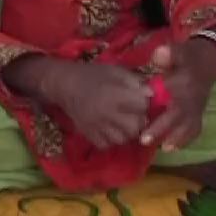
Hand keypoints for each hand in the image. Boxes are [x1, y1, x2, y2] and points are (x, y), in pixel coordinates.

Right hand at [27, 59, 149, 149]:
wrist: (63, 84)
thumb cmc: (92, 74)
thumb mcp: (115, 71)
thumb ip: (135, 82)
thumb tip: (152, 94)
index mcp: (115, 94)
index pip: (142, 105)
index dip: (145, 103)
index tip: (141, 100)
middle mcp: (107, 113)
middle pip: (136, 126)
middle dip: (139, 121)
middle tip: (134, 114)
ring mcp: (97, 126)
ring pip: (123, 139)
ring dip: (127, 132)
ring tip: (123, 123)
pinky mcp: (88, 134)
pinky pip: (106, 144)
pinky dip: (111, 139)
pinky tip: (110, 129)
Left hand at [140, 40, 215, 150]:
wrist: (209, 60)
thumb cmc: (188, 57)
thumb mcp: (179, 50)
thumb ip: (169, 53)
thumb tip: (158, 55)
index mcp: (185, 84)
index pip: (172, 99)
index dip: (159, 108)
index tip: (144, 118)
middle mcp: (192, 100)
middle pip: (177, 117)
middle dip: (161, 129)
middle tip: (144, 140)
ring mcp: (197, 109)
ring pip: (187, 127)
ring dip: (174, 138)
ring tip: (161, 148)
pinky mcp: (199, 114)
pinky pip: (195, 129)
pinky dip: (185, 139)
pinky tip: (171, 148)